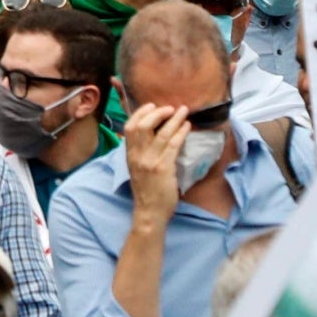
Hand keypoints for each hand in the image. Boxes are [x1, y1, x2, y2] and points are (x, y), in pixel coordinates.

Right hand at [122, 103, 188, 218]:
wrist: (149, 211)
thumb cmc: (146, 190)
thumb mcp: (137, 168)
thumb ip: (140, 152)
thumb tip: (150, 135)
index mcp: (129, 155)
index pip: (130, 127)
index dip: (140, 113)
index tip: (152, 105)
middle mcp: (137, 156)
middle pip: (143, 126)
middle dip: (157, 113)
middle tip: (169, 107)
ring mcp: (150, 162)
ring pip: (161, 134)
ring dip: (174, 120)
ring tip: (183, 111)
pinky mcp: (163, 168)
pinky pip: (173, 145)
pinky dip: (180, 133)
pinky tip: (187, 127)